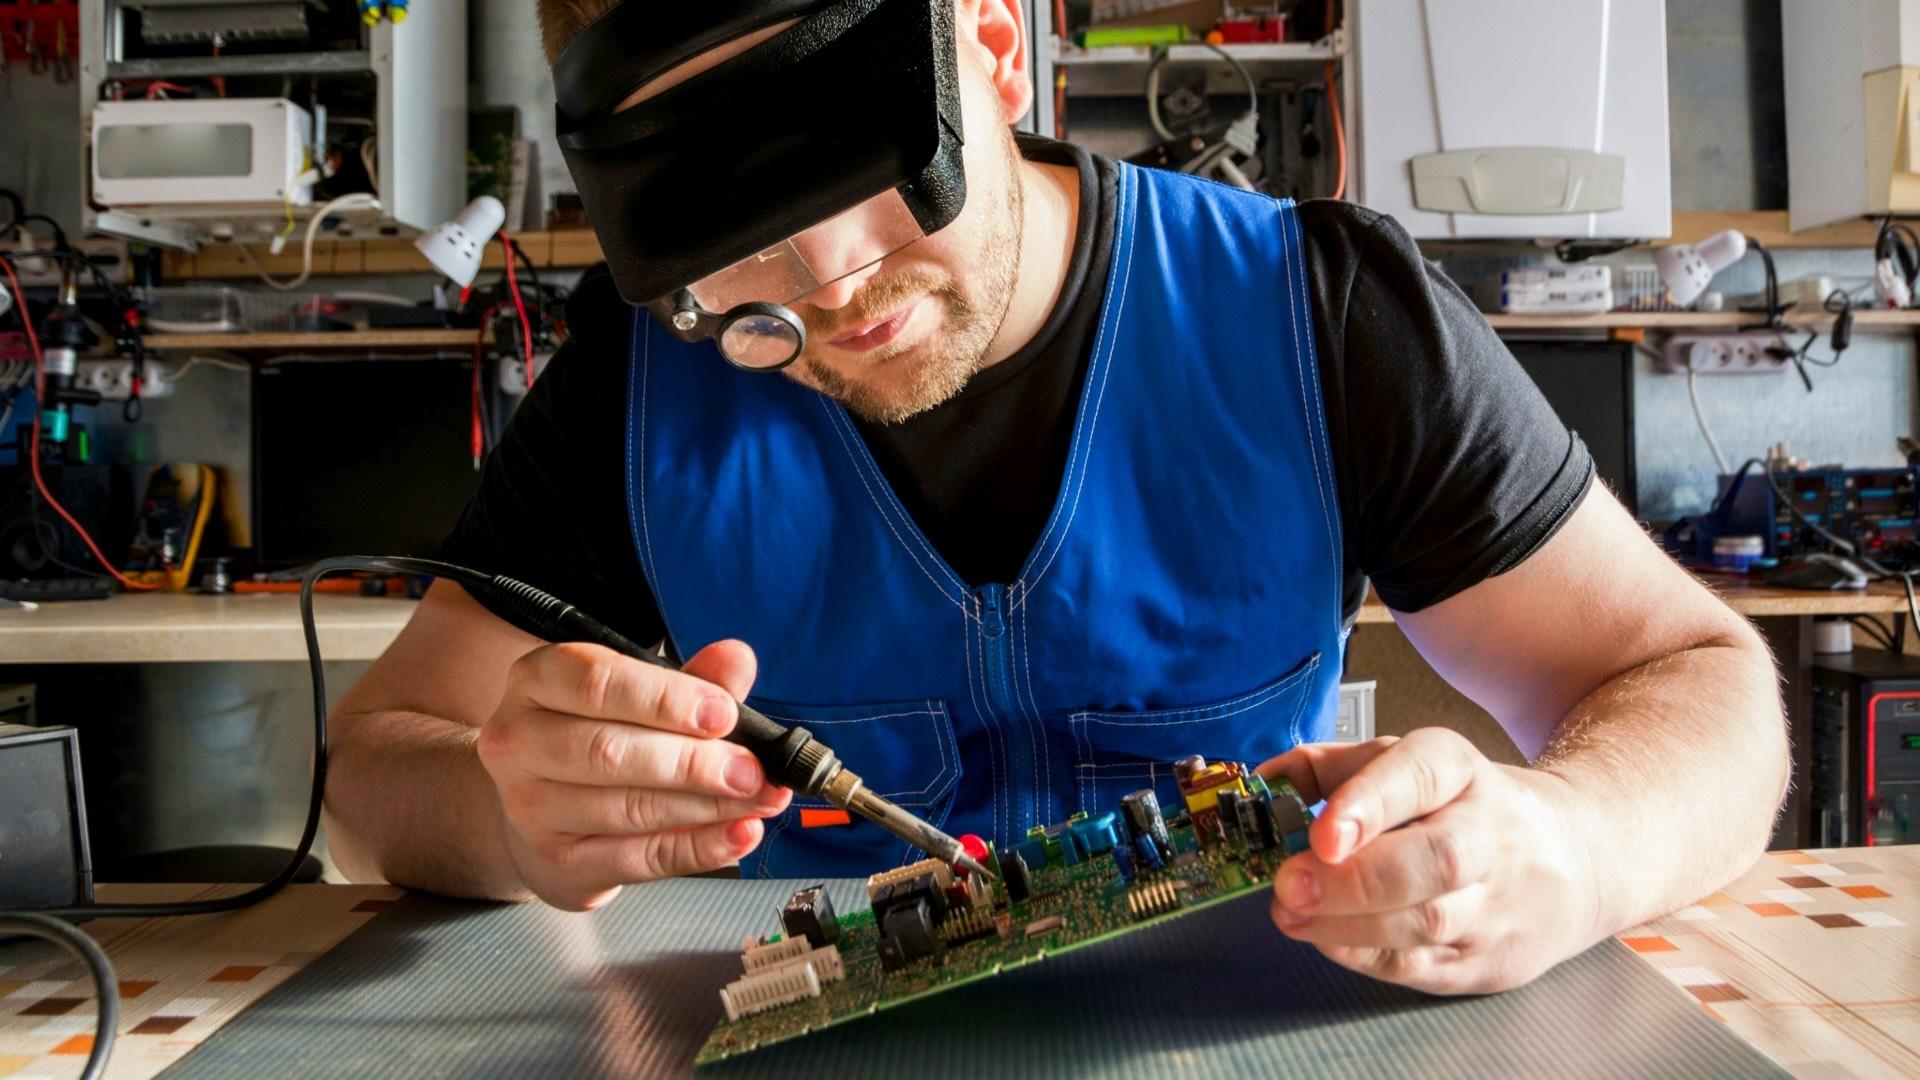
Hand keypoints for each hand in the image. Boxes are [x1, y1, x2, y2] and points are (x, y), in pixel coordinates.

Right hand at [475, 638, 790, 909]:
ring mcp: (530, 808)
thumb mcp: (641, 696)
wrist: (546, 812)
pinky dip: (698, 847)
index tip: (723, 714)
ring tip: (758, 798)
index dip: (665, 699)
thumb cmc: (599, 736)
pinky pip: (638, 858)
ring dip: (706, 806)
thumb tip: (736, 659)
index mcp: (538, 681)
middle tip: (751, 769)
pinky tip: (737, 833)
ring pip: (628, 808)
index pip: (596, 683)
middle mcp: (520, 741)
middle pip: (610, 751)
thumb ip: (691, 680)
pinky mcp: (557, 862)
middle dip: (693, 762)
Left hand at [1257, 729, 1603, 993]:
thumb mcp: (1406, 765)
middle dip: (1354, 880)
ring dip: (1346, 924)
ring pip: (1427, 921)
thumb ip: (1330, 768)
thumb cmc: (1464, 807)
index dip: (1368, 802)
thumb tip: (1262, 785)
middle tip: (1290, 885)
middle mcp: (1487, 834)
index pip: (1421, 775)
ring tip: (1291, 913)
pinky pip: (1421, 965)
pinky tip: (1327, 939)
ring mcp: (1496, 902)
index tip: (1323, 831)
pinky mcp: (1489, 959)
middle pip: (1434, 860)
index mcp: (1460, 771)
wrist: (1577, 856)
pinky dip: (1364, 955)